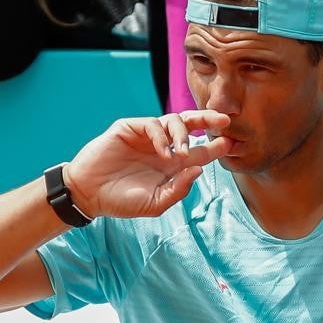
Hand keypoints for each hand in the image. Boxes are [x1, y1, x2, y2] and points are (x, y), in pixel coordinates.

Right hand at [63, 110, 233, 218]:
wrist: (89, 194)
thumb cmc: (121, 201)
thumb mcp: (155, 203)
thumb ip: (178, 190)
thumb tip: (199, 170)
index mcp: (173, 165)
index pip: (200, 151)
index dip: (217, 146)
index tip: (233, 143)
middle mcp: (164, 147)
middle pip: (191, 126)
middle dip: (209, 119)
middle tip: (224, 119)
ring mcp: (147, 137)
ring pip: (174, 121)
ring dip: (183, 134)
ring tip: (181, 152)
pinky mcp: (130, 128)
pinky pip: (152, 124)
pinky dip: (161, 136)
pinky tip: (163, 152)